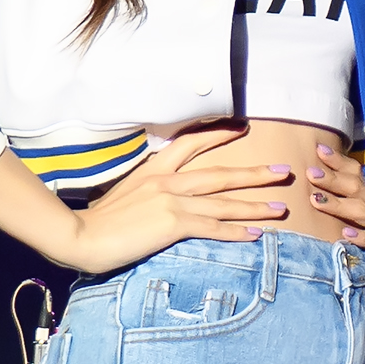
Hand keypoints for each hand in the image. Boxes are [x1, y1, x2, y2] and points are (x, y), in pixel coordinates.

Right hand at [73, 124, 292, 273]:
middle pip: (220, 173)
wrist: (82, 235)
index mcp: (154, 169)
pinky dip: (236, 231)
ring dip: (255, 204)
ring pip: (223, 201)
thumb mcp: (125, 193)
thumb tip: (162, 194)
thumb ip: (148, 189)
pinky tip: (256, 234)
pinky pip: (213, 227)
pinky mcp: (173, 223)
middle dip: (255, 172)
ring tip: (280, 205)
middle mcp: (167, 180)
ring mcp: (172, 200)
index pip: (191, 143)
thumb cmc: (98, 220)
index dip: (218, 135)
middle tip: (282, 170)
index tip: (241, 128)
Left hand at [306, 145, 364, 288]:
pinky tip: (346, 234)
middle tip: (310, 171)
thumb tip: (319, 203)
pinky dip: (363, 236)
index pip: (357, 177)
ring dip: (339, 204)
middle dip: (331, 179)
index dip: (338, 163)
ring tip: (316, 198)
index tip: (318, 149)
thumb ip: (355, 217)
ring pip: (363, 211)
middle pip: (355, 189)